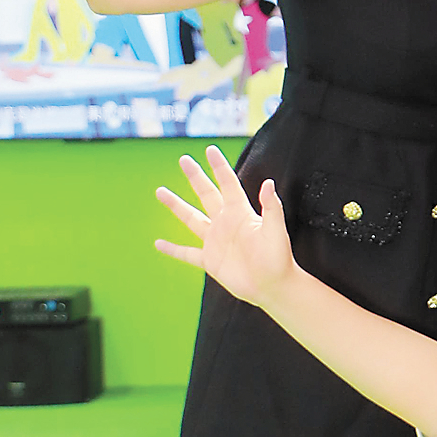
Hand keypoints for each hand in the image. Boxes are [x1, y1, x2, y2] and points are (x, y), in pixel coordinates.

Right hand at [155, 146, 295, 310]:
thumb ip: (272, 207)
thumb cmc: (278, 258)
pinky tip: (158, 243)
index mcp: (241, 212)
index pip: (228, 183)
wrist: (273, 286)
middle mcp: (225, 222)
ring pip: (191, 218)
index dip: (219, 167)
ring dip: (176, 206)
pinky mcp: (209, 261)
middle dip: (195, 177)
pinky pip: (187, 253)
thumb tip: (269, 183)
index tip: (209, 149)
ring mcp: (215, 241)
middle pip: (206, 194)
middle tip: (184, 159)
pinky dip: (173, 249)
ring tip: (160, 191)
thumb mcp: (276, 231)